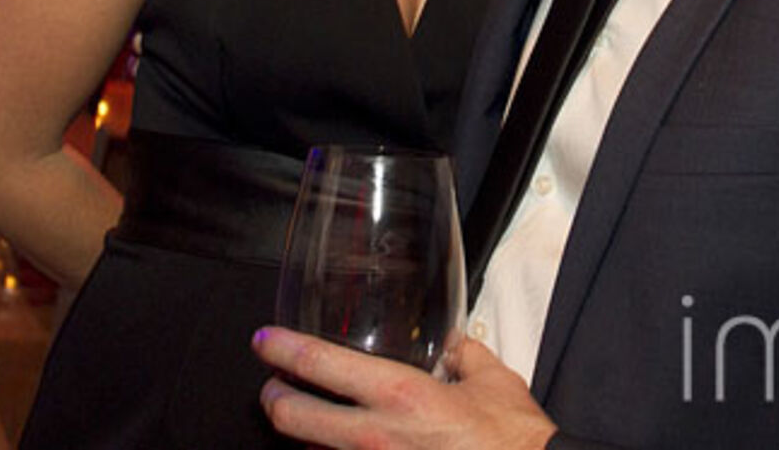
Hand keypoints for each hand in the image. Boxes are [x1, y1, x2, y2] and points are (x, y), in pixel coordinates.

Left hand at [254, 327, 555, 449]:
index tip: (264, 340)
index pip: (318, 364)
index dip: (281, 348)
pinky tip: (333, 447)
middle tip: (273, 384)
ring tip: (304, 419)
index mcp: (400, 395)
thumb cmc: (513, 441)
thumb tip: (454, 342)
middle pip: (291, 417)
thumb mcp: (494, 383)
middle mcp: (376, 438)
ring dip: (300, 434)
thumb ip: (467, 354)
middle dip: (273, 397)